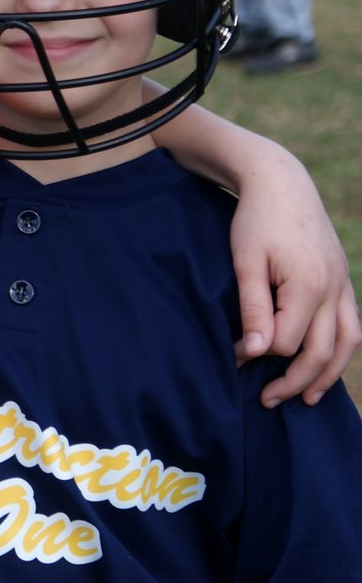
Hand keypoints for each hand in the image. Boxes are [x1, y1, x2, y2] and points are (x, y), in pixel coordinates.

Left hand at [231, 150, 360, 405]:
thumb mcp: (245, 262)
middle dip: (293, 381)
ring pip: (346, 344)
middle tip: (265, 400)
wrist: (281, 183)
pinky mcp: (344, 280)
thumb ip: (253, 309)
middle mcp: (333, 288)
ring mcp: (343, 284)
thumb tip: (255, 354)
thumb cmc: (255, 220)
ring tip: (306, 399)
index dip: (258, 355)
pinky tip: (325, 365)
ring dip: (327, 375)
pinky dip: (342, 351)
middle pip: (320, 352)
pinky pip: (352, 325)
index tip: (233, 354)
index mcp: (307, 285)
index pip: (286, 341)